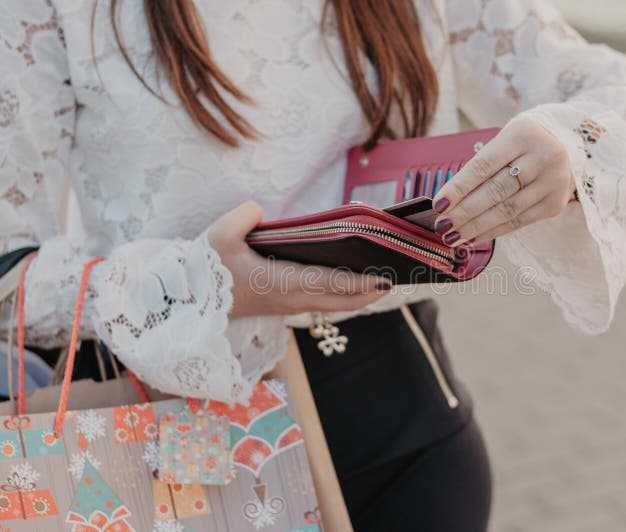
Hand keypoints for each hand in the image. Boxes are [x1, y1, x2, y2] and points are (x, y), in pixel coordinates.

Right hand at [208, 201, 392, 317]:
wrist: (192, 301)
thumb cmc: (207, 269)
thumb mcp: (218, 237)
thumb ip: (241, 217)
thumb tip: (258, 209)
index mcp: (281, 284)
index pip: (330, 284)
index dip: (360, 282)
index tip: (385, 278)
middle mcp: (292, 298)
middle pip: (342, 301)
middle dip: (370, 292)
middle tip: (397, 276)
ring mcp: (291, 304)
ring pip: (335, 304)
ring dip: (361, 295)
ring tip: (384, 278)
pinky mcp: (288, 304)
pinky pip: (325, 301)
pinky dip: (346, 293)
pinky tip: (356, 279)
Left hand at [431, 113, 576, 245]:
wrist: (567, 145)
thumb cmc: (522, 145)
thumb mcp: (504, 142)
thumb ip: (480, 169)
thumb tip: (449, 203)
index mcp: (523, 134)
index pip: (484, 165)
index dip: (459, 187)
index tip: (439, 204)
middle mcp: (543, 156)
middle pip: (495, 190)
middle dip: (464, 212)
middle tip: (442, 226)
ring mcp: (553, 182)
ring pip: (507, 210)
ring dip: (476, 227)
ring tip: (453, 236)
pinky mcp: (556, 203)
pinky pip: (519, 221)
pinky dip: (493, 231)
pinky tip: (474, 238)